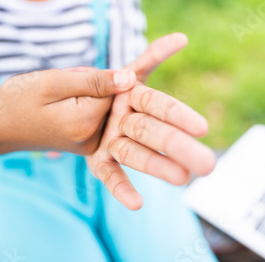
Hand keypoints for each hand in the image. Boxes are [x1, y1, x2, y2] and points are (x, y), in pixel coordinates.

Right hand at [0, 67, 135, 154]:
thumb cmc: (18, 100)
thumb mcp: (53, 81)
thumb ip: (95, 80)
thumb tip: (131, 78)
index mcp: (86, 122)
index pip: (116, 89)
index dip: (96, 76)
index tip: (74, 78)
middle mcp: (92, 140)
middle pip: (112, 99)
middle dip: (93, 86)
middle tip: (62, 88)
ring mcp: (89, 147)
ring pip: (104, 107)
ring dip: (87, 95)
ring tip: (58, 99)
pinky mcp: (86, 146)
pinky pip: (96, 117)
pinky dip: (84, 106)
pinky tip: (62, 107)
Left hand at [86, 34, 216, 209]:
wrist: (57, 105)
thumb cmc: (85, 87)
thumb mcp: (101, 74)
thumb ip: (129, 67)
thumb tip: (150, 60)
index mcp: (129, 95)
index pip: (157, 104)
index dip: (177, 114)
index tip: (201, 128)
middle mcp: (125, 120)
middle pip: (152, 132)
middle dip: (177, 146)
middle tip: (207, 165)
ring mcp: (113, 141)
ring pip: (136, 154)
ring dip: (159, 167)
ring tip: (182, 180)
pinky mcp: (100, 160)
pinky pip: (111, 175)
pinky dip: (122, 189)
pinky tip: (135, 204)